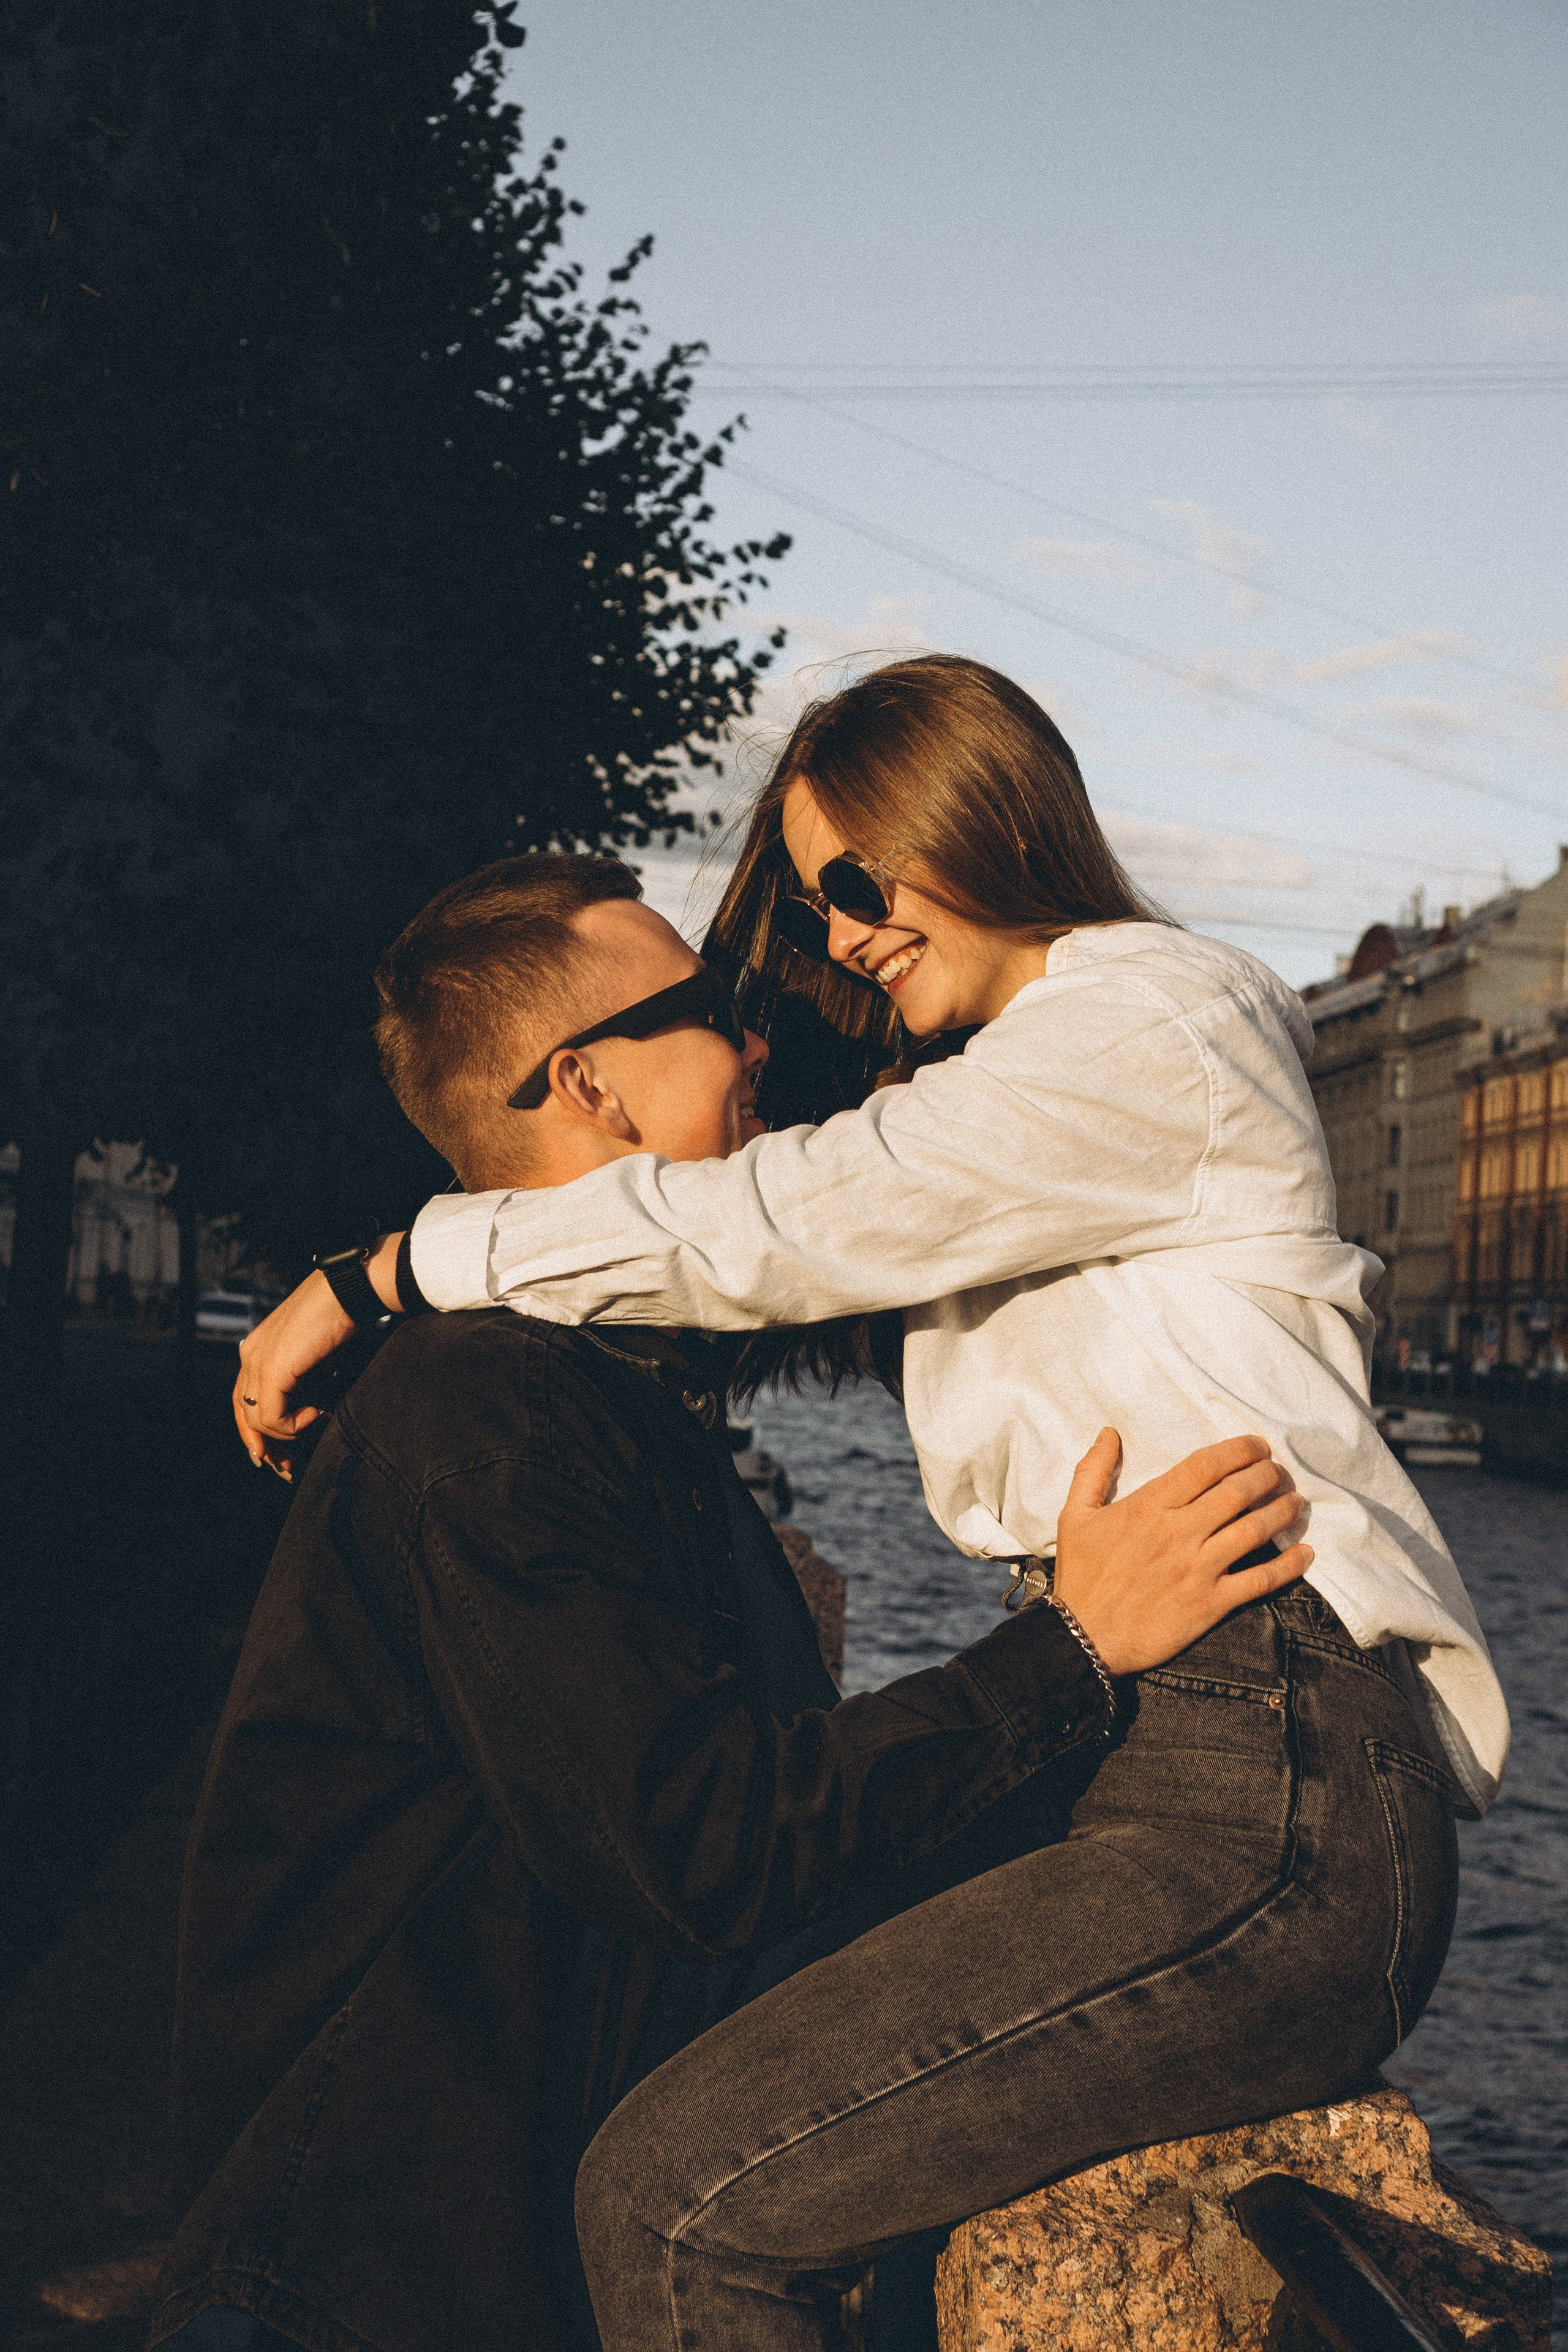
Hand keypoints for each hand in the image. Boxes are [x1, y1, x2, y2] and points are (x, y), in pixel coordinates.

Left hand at [232, 1232, 404, 1465]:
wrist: (350, 1289)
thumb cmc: (342, 1316)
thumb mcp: (316, 1355)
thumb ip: (303, 1380)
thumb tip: (307, 1410)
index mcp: (257, 1349)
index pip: (246, 1401)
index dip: (258, 1432)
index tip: (276, 1458)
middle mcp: (250, 1355)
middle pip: (245, 1415)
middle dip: (266, 1446)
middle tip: (286, 1469)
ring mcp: (257, 1362)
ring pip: (258, 1421)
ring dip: (289, 1432)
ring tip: (318, 1418)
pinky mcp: (272, 1370)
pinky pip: (272, 1418)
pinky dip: (295, 1425)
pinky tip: (318, 1412)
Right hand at [1051, 1430, 1309, 1678]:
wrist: (1084, 1638)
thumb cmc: (1080, 1577)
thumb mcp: (1074, 1516)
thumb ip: (1092, 1471)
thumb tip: (1108, 1433)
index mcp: (1148, 1507)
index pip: (1204, 1466)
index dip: (1238, 1450)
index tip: (1257, 1446)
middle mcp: (1178, 1533)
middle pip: (1236, 1492)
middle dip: (1266, 1475)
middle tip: (1279, 1471)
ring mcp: (1198, 1569)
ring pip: (1254, 1530)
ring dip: (1282, 1511)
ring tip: (1296, 1501)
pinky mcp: (1210, 1603)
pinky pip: (1259, 1581)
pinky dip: (1288, 1566)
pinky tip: (1306, 1553)